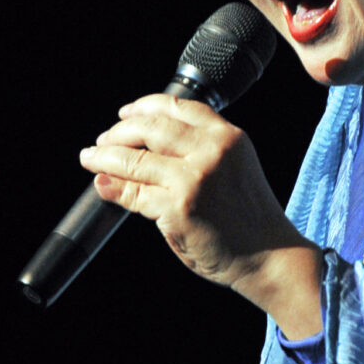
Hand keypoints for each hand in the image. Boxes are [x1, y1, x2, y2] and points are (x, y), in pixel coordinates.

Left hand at [80, 94, 321, 337]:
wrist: (272, 256)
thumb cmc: (251, 218)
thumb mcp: (232, 168)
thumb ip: (197, 151)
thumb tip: (143, 146)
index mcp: (228, 136)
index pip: (176, 107)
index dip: (143, 107)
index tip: (125, 114)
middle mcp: (212, 150)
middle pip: (150, 128)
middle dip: (118, 132)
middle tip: (102, 142)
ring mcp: (194, 178)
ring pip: (134, 159)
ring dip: (105, 158)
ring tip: (91, 159)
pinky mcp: (178, 207)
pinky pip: (135, 194)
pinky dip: (115, 189)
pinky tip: (105, 186)